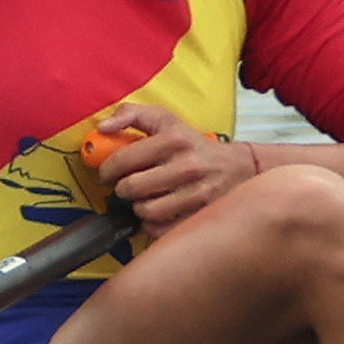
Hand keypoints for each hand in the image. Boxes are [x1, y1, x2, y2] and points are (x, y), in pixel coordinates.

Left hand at [92, 102, 254, 234]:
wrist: (241, 168)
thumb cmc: (195, 145)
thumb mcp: (167, 120)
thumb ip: (132, 114)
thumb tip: (103, 127)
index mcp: (174, 139)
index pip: (123, 160)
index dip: (108, 170)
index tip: (109, 173)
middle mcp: (187, 166)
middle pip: (131, 188)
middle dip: (124, 189)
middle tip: (130, 186)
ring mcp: (196, 195)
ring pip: (144, 211)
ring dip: (139, 207)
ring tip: (147, 198)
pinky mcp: (201, 217)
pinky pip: (159, 229)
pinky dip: (153, 224)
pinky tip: (160, 212)